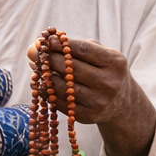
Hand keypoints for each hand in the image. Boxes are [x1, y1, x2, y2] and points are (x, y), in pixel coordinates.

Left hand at [28, 34, 155, 155]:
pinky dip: (46, 93)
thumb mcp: (101, 55)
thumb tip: (40, 45)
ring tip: (36, 68)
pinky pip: (60, 103)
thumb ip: (76, 47)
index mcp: (114, 62)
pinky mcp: (87, 116)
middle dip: (49, 59)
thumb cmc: (104, 71)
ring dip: (45, 77)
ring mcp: (98, 102)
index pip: (83, 50)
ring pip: (62, 87)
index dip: (60, 44)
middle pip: (71, 68)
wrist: (121, 103)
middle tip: (34, 53)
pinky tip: (40, 84)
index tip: (45, 39)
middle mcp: (109, 83)